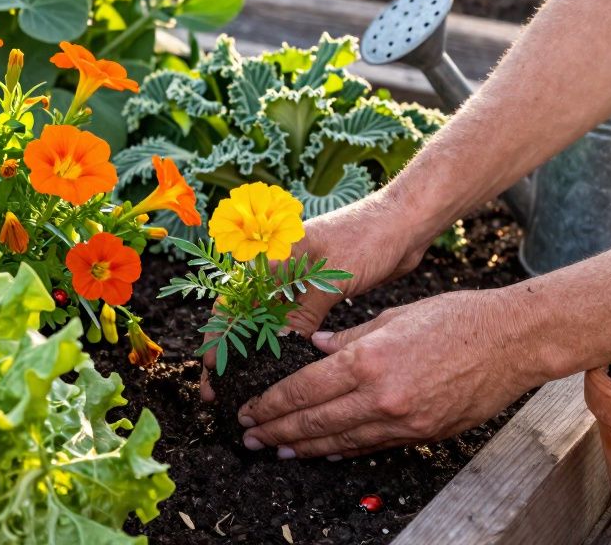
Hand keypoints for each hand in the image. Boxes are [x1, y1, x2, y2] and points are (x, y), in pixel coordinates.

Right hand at [199, 186, 434, 400]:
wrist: (402, 222)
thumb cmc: (366, 238)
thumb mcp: (330, 279)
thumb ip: (302, 313)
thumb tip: (276, 350)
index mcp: (270, 257)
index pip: (232, 301)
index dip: (218, 336)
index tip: (209, 368)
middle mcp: (276, 269)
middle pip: (241, 315)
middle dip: (228, 351)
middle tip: (217, 388)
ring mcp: (294, 280)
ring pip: (264, 322)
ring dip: (252, 351)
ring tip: (242, 385)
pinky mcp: (314, 291)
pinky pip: (289, 321)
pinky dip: (279, 343)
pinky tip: (276, 367)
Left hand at [235, 290, 539, 457]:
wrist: (512, 340)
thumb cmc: (457, 318)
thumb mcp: (394, 315)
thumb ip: (349, 337)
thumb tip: (315, 349)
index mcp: (369, 358)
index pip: (304, 389)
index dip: (271, 403)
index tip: (250, 410)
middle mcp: (382, 395)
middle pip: (315, 421)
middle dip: (277, 431)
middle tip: (250, 438)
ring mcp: (403, 420)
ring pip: (341, 441)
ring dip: (305, 448)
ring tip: (279, 449)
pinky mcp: (422, 434)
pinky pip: (373, 446)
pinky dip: (345, 451)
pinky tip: (326, 452)